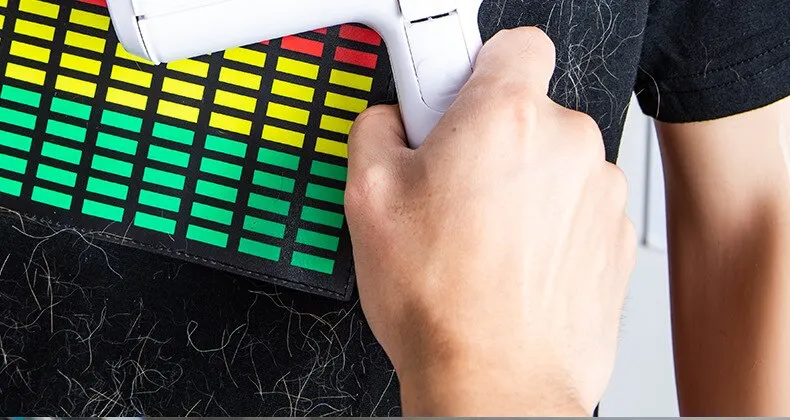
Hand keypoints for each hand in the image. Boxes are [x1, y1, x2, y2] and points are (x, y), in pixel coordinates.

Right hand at [345, 27, 635, 415]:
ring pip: (550, 162)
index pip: (511, 43)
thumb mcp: (367, 198)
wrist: (496, 384)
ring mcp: (597, 193)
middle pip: (526, 110)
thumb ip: (377, 130)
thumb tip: (387, 120)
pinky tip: (508, 260)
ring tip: (477, 236)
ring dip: (518, 183)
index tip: (452, 93)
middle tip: (449, 185)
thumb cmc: (443, 303)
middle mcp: (566, 145)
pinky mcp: (613, 236)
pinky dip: (545, 222)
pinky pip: (572, 206)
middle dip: (487, 137)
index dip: (475, 66)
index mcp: (506, 118)